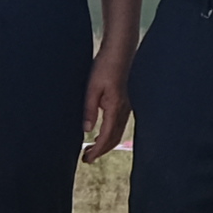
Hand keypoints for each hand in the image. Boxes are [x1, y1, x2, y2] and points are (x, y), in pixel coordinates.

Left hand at [80, 42, 136, 161]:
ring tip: (91, 150)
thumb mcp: (92, 89)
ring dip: (105, 144)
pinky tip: (101, 134)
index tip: (87, 159)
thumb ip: (90, 110)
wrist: (119, 53)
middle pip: (114, 138)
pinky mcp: (124, 103)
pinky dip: (110, 135)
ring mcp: (126, 107)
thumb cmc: (104, 68)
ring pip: (117, 133)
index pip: (106, 137)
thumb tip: (87, 131)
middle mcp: (124, 110)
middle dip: (101, 151)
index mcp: (115, 108)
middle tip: (86, 159)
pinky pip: (119, 125)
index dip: (97, 150)